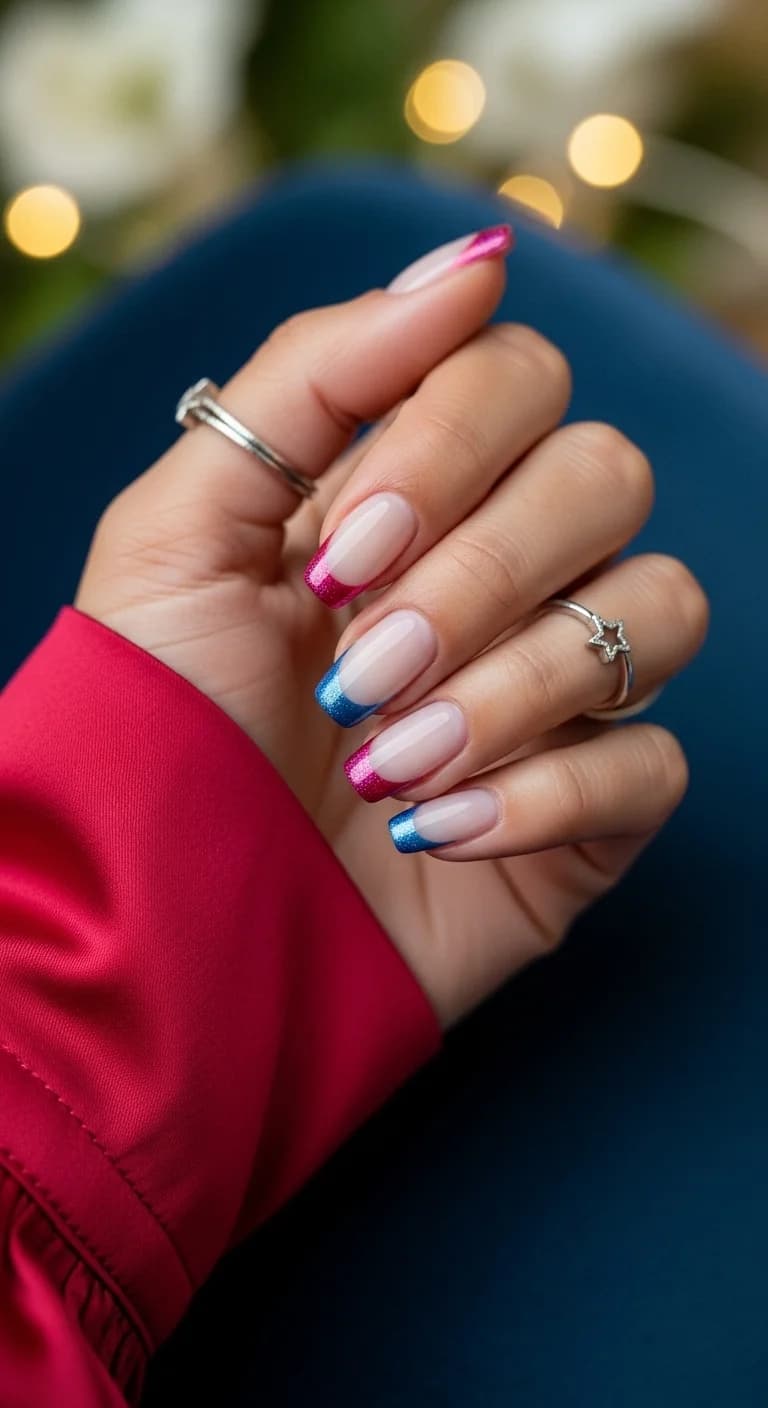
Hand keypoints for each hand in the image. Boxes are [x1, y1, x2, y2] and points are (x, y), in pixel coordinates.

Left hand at [75, 227, 708, 1027]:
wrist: (165, 927)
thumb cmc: (161, 726)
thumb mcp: (181, 530)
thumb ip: (314, 374)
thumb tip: (475, 258)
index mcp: (403, 489)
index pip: (516, 376)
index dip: (445, 448)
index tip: (336, 553)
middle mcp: (499, 568)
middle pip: (606, 474)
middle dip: (478, 573)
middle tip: (357, 667)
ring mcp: (555, 685)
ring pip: (659, 607)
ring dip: (514, 687)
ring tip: (390, 762)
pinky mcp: (593, 804)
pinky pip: (653, 757)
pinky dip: (548, 793)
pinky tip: (440, 833)